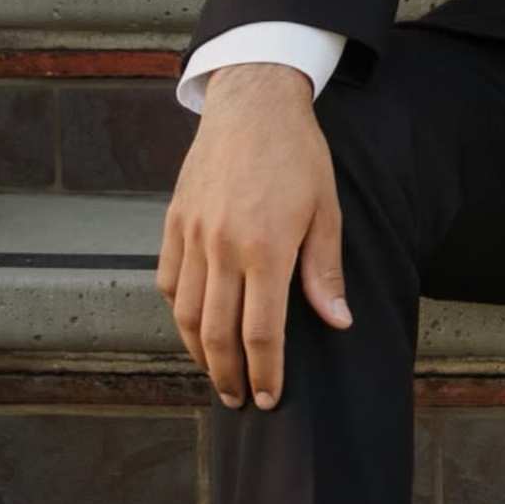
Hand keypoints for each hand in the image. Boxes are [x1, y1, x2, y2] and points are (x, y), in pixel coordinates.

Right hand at [157, 67, 349, 409]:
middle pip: (216, 333)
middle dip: (228, 375)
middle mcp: (221, 247)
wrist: (252, 104)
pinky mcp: (174, 221)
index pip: (261, 332)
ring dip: (198, 351)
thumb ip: (324, 271)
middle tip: (238, 399)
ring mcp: (192, 235)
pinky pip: (167, 280)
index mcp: (265, 248)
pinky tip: (193, 325)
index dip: (265, 373)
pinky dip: (178, 311)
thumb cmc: (298, 156)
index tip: (268, 399)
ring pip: (184, 313)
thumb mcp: (325, 211)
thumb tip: (337, 322)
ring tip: (215, 372)